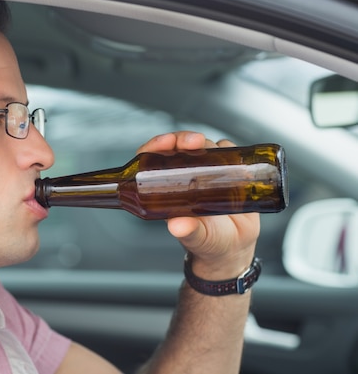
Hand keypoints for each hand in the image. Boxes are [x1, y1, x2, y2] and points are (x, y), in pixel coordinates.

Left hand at [136, 131, 259, 278]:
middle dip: (183, 139)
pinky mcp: (228, 173)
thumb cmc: (208, 244)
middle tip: (194, 142)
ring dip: (207, 144)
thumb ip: (188, 232)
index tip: (166, 143)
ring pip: (203, 147)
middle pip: (178, 148)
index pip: (153, 160)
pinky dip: (230, 150)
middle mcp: (185, 178)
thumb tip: (177, 225)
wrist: (234, 249)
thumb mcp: (197, 239)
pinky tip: (233, 158)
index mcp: (168, 190)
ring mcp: (206, 173)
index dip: (156, 147)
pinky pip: (228, 153)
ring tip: (216, 153)